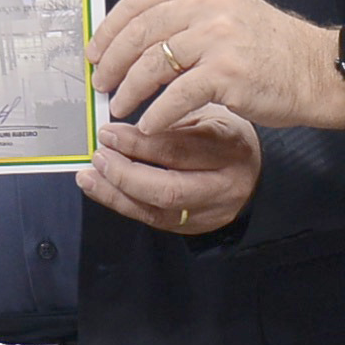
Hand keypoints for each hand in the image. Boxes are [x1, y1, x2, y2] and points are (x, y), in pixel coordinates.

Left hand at [75, 104, 264, 236]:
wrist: (255, 174)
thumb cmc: (227, 138)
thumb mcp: (208, 117)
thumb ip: (169, 124)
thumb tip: (119, 132)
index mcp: (229, 148)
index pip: (178, 150)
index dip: (138, 143)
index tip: (109, 133)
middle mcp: (223, 184)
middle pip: (168, 188)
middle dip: (125, 173)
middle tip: (99, 156)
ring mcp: (210, 211)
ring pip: (157, 210)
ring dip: (116, 193)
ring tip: (90, 176)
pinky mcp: (195, 227)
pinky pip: (152, 220)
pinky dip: (122, 204)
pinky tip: (102, 189)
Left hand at [90, 0, 344, 135]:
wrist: (314, 69)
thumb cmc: (267, 46)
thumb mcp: (225, 10)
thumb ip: (182, 13)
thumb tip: (126, 37)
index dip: (110, 27)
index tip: (95, 49)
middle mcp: (208, 2)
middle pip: (140, 31)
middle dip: (112, 61)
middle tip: (101, 82)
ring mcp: (218, 36)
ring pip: (152, 64)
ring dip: (129, 90)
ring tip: (120, 106)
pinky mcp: (226, 71)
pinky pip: (175, 96)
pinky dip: (156, 113)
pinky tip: (148, 124)